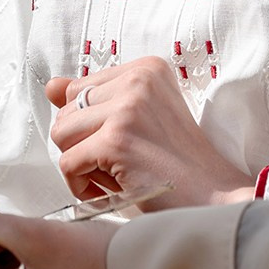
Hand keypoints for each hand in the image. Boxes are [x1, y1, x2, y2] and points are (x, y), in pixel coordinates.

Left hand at [45, 58, 255, 209]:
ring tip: (114, 176)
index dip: (90, 126)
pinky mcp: (117, 141)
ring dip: (80, 164)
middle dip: (83, 145)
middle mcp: (137, 81)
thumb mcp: (139, 119)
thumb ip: (95, 98)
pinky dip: (80, 185)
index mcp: (146, 69)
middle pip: (66, 111)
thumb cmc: (179, 164)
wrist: (217, 199)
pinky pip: (68, 163)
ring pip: (61, 135)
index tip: (121, 143)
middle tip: (119, 165)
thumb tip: (51, 86)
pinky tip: (109, 191)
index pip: (79, 88)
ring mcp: (127, 109)